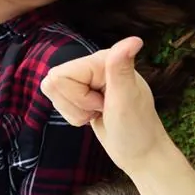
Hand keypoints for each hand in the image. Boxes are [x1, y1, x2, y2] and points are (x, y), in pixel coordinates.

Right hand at [41, 37, 173, 171]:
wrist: (140, 153)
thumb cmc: (136, 129)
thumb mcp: (127, 99)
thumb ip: (121, 68)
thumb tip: (134, 40)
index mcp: (103, 58)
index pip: (60, 75)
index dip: (78, 97)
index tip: (104, 102)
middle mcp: (93, 64)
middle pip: (54, 83)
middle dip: (76, 104)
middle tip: (102, 108)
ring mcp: (87, 79)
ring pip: (55, 94)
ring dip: (76, 111)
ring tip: (99, 112)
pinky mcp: (82, 93)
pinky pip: (59, 103)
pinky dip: (75, 116)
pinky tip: (95, 116)